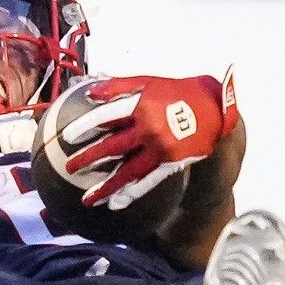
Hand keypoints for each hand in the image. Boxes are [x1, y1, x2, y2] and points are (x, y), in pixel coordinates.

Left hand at [64, 68, 238, 209]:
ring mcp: (161, 149)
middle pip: (113, 147)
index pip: (107, 117)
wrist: (216, 109)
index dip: (85, 126)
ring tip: (87, 200)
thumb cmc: (177, 92)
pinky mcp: (172, 163)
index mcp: (142, 106)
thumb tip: (90, 93)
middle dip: (88, 159)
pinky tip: (116, 203)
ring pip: (128, 171)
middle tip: (69, 168)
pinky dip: (130, 193)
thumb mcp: (148, 81)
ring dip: (106, 187)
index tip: (68, 137)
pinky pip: (147, 181)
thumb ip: (118, 86)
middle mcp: (150, 129)